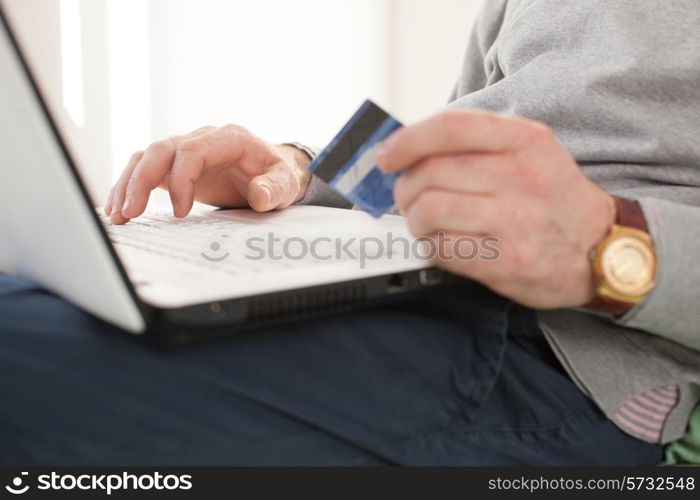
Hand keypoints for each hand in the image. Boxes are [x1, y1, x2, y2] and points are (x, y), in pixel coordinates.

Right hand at [104, 125, 311, 223]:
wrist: (272, 170)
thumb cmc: (277, 174)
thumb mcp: (285, 182)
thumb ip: (274, 188)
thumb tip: (259, 196)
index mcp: (229, 138)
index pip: (192, 151)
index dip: (181, 180)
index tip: (180, 213)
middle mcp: (202, 138)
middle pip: (160, 150)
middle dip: (141, 181)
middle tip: (131, 213)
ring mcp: (186, 149)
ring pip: (147, 158)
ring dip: (128, 184)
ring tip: (118, 215)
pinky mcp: (176, 164)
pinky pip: (146, 169)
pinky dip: (130, 187)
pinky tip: (118, 209)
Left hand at [376, 110, 615, 308]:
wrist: (601, 247)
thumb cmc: (553, 197)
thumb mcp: (529, 152)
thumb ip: (476, 144)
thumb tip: (407, 147)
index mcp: (525, 140)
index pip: (450, 127)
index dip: (407, 140)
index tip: (385, 157)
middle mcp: (523, 176)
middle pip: (431, 172)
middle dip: (405, 188)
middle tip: (408, 198)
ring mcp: (517, 221)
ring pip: (430, 210)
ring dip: (415, 220)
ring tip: (425, 223)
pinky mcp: (508, 261)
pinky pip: (442, 249)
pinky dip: (430, 247)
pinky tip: (442, 244)